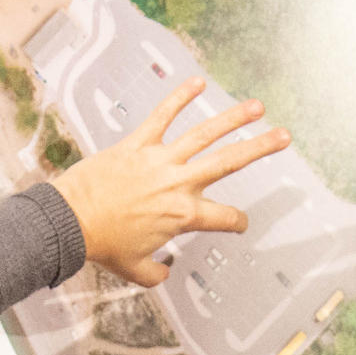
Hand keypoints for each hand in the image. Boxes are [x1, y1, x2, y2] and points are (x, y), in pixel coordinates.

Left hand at [51, 79, 290, 286]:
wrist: (71, 221)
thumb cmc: (102, 245)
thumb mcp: (136, 270)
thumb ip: (156, 272)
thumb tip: (164, 271)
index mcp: (183, 216)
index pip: (223, 218)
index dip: (235, 223)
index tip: (238, 224)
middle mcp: (179, 184)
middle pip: (229, 162)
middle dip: (260, 149)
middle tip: (284, 137)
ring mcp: (160, 160)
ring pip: (205, 134)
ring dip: (233, 118)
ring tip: (256, 107)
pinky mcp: (138, 144)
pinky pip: (162, 115)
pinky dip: (180, 97)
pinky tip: (198, 82)